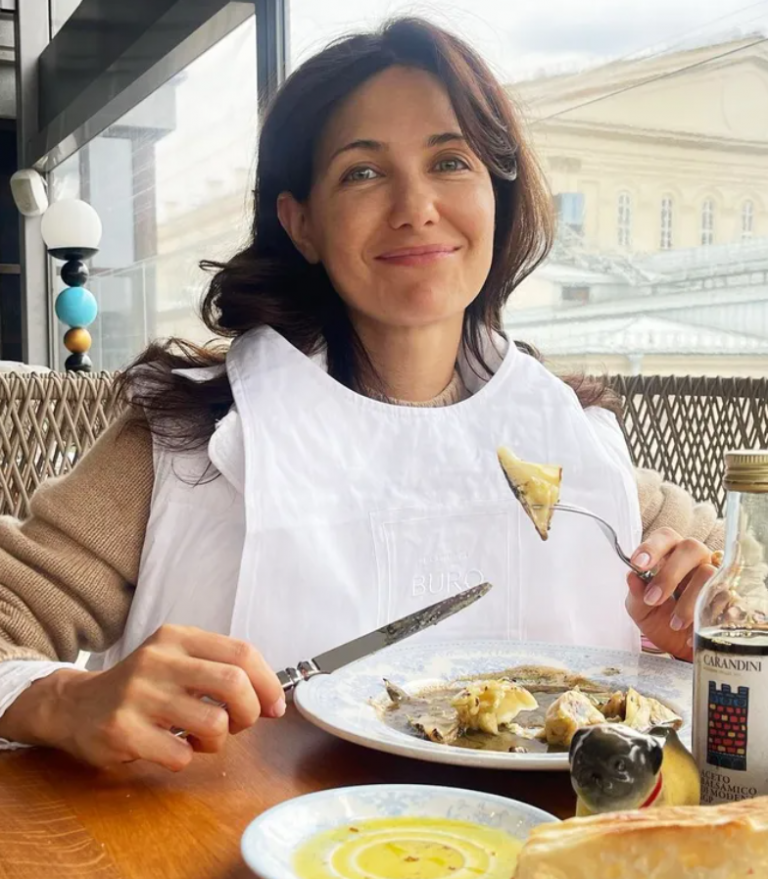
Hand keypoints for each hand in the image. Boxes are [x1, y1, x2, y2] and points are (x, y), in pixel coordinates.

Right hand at [1, 625, 284, 770]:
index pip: (242, 652)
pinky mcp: (121, 731)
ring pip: (213, 724)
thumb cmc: (142, 687)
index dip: (268, 682)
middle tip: (240, 724)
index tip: (274, 706)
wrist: (75, 706)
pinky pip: (180, 754)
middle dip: (249, 712)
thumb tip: (272, 699)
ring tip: (200, 739)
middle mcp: (158, 660)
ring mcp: (138, 695)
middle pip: (234, 683)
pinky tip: (171, 748)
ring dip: (218, 741)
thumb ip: (220, 669)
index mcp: (178, 638)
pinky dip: (186, 758)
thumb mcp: (177, 661)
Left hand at [625, 528, 717, 660]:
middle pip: (691, 547)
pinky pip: (727, 597)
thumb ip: (636, 594)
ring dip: (688, 600)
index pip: (665, 537)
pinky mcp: (732, 597)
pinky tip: (694, 631)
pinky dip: (708, 615)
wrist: (682, 651)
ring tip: (675, 624)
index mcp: (670, 555)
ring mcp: (717, 576)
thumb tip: (632, 576)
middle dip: (669, 574)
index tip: (638, 564)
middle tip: (653, 599)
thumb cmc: (661, 622)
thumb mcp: (641, 611)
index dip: (652, 547)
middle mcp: (695, 560)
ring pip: (708, 573)